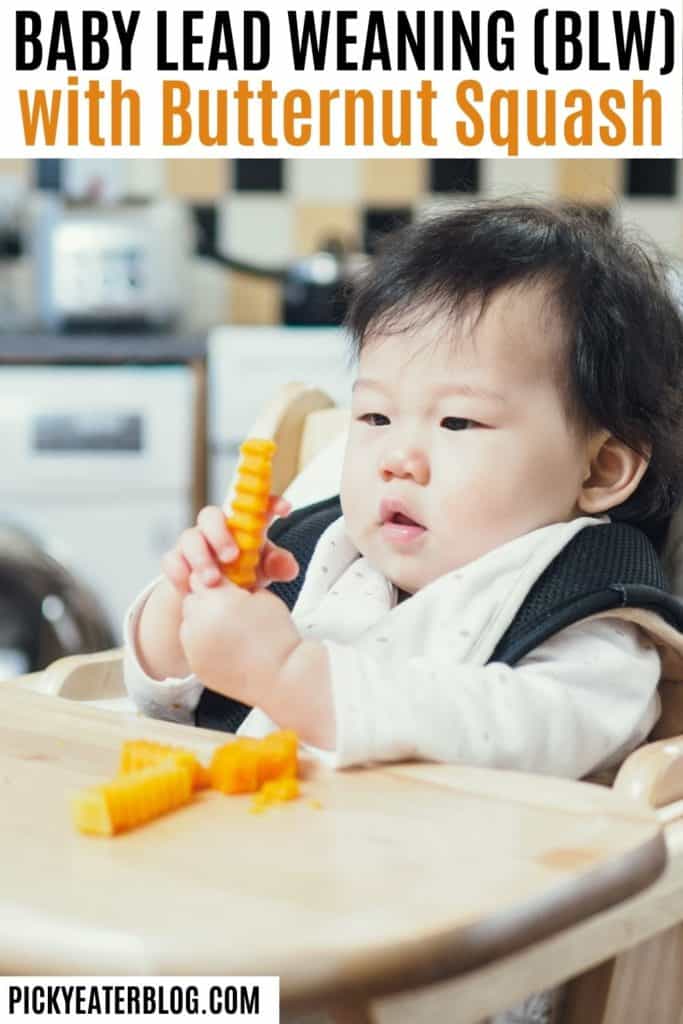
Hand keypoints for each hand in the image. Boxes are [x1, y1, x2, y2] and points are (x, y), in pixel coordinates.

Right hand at [161, 497, 298, 594]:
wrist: (212, 597)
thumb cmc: (243, 574)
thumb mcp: (264, 570)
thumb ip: (278, 565)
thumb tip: (288, 566)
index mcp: (243, 525)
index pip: (254, 504)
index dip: (269, 501)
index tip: (285, 509)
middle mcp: (216, 528)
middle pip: (211, 515)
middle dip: (220, 534)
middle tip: (232, 557)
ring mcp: (194, 542)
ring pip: (190, 537)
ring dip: (201, 558)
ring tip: (212, 581)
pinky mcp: (176, 560)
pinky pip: (171, 559)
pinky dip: (179, 571)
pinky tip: (188, 584)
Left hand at [179, 580, 301, 708]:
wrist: (281, 676)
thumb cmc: (277, 634)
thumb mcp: (261, 596)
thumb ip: (237, 586)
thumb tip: (224, 583)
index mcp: (216, 599)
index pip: (203, 577)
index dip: (218, 582)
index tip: (230, 588)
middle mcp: (198, 622)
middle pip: (192, 599)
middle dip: (207, 601)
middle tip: (231, 610)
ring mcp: (193, 646)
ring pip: (189, 623)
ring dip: (203, 622)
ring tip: (231, 630)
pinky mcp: (195, 665)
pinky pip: (193, 645)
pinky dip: (205, 643)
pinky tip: (228, 647)